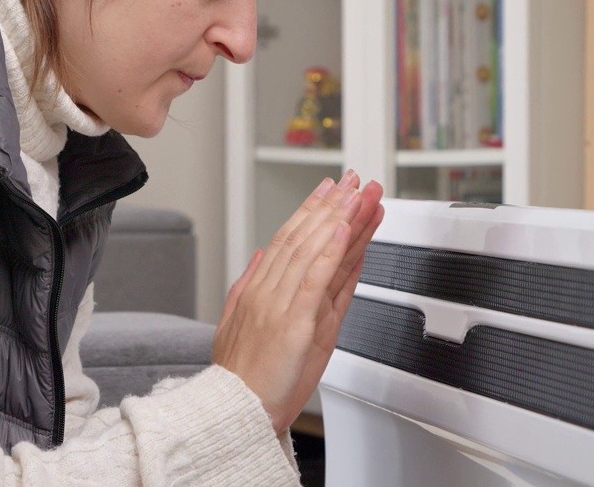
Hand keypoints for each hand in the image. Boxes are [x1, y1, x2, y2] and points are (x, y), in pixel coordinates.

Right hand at [212, 170, 384, 434]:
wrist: (235, 411)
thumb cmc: (244, 378)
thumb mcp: (238, 323)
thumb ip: (251, 285)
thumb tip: (260, 254)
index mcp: (260, 291)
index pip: (289, 240)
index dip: (311, 212)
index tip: (329, 191)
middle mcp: (269, 292)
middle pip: (304, 238)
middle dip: (331, 206)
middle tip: (353, 180)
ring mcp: (281, 305)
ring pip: (313, 250)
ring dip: (339, 218)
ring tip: (358, 194)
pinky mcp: (295, 323)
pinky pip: (316, 279)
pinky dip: (330, 251)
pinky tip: (344, 229)